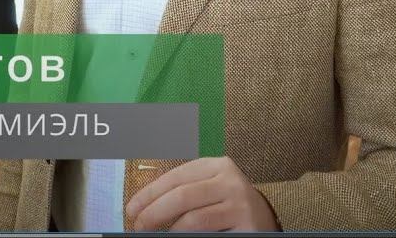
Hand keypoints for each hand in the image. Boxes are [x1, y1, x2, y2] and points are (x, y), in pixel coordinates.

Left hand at [125, 157, 278, 231]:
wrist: (264, 221)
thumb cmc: (226, 205)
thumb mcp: (207, 189)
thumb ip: (180, 191)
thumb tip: (141, 208)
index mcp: (217, 166)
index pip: (175, 177)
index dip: (149, 194)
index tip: (131, 209)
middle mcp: (231, 181)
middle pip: (181, 196)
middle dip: (153, 214)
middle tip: (138, 226)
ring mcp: (241, 205)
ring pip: (193, 220)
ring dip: (170, 232)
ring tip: (160, 236)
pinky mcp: (247, 228)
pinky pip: (207, 235)